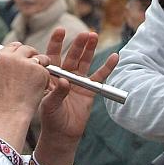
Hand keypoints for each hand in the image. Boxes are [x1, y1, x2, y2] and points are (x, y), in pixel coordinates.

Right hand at [0, 42, 50, 150]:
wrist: (11, 113)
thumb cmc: (4, 102)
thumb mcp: (0, 78)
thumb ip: (9, 66)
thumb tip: (15, 61)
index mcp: (2, 57)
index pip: (13, 46)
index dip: (20, 50)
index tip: (25, 55)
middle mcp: (14, 57)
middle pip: (27, 49)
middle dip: (33, 56)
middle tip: (35, 67)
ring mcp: (28, 63)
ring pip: (41, 57)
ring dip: (42, 66)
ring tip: (36, 83)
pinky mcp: (40, 71)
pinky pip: (47, 71)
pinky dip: (45, 79)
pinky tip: (39, 90)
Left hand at [35, 28, 118, 164]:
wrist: (62, 134)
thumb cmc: (50, 118)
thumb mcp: (49, 105)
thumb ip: (56, 93)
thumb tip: (64, 81)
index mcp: (51, 76)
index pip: (53, 56)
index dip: (56, 43)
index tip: (60, 30)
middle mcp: (65, 75)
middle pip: (72, 56)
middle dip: (78, 44)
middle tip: (84, 34)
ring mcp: (78, 81)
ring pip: (85, 62)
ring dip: (90, 49)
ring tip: (94, 36)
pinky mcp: (90, 90)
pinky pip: (99, 77)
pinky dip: (107, 67)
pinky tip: (114, 56)